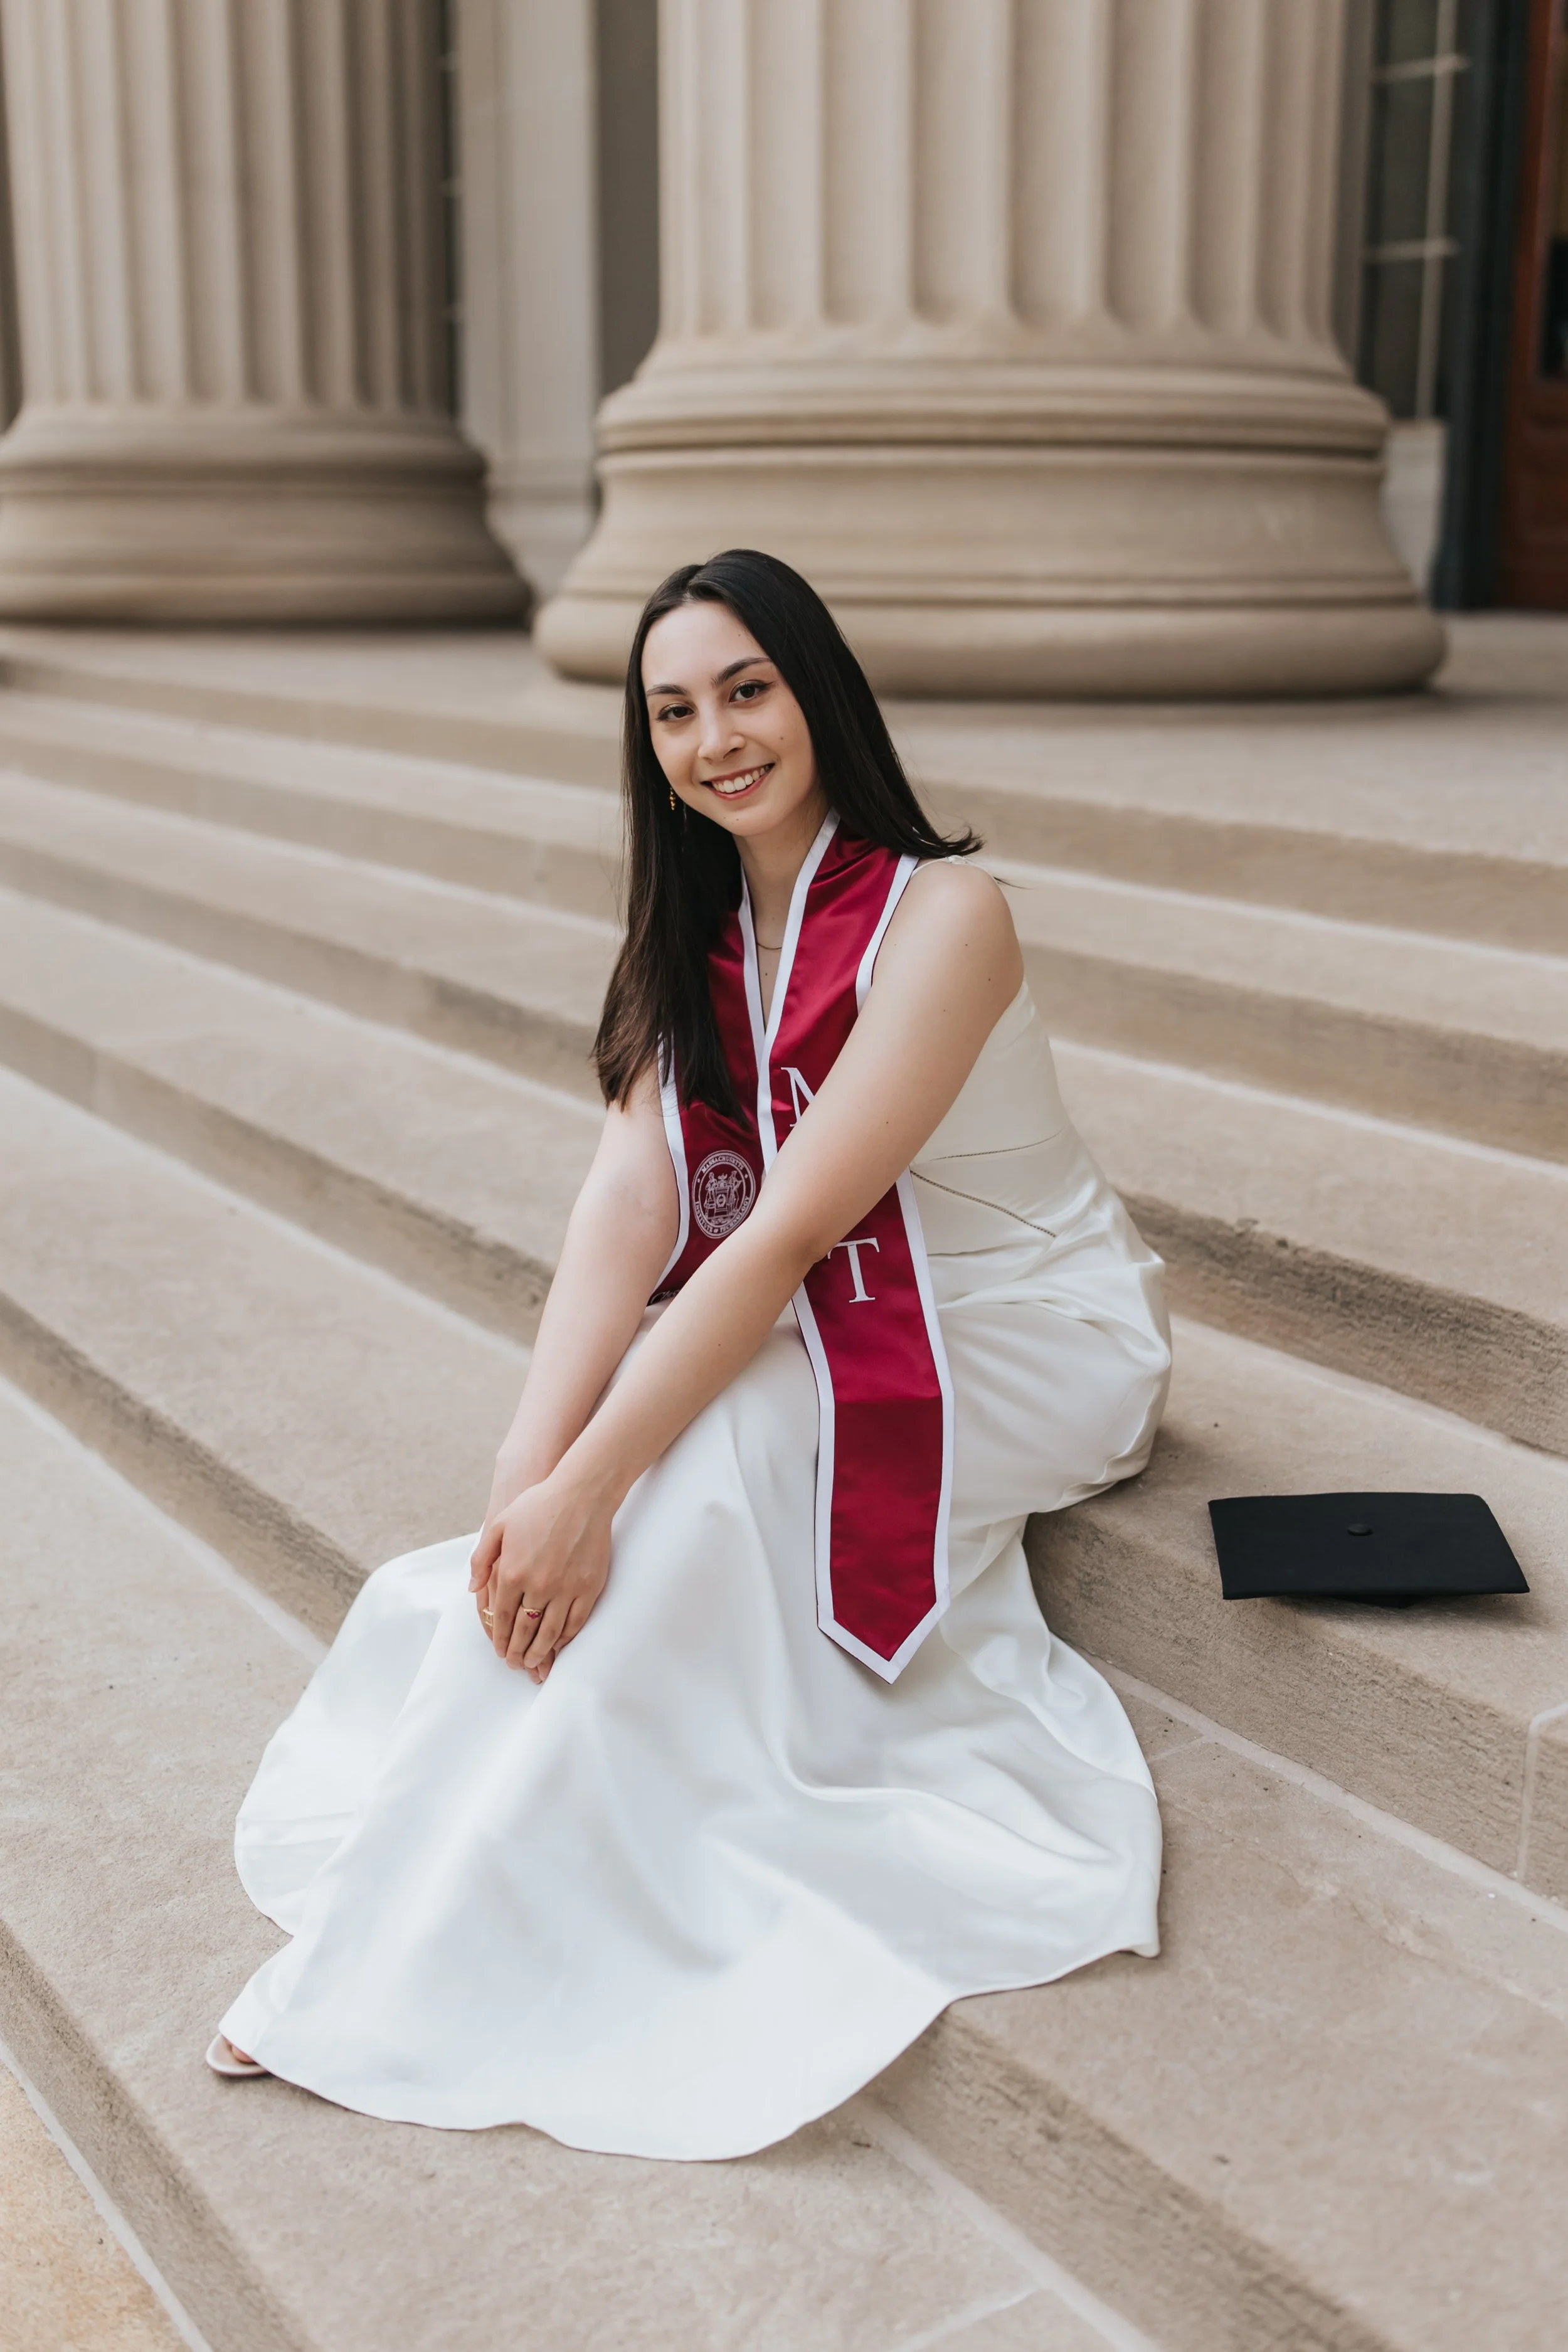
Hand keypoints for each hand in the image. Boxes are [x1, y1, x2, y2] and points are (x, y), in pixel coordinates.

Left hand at [467, 1464, 613, 1680]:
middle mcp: (536, 1585)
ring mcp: (565, 1588)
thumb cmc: (538, 1505)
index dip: (500, 1639)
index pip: (502, 1617)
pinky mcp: (588, 1587)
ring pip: (550, 1633)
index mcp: (511, 1572)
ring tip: (534, 1664)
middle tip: (515, 1665)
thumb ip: (482, 1559)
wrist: (581, 1493)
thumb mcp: (499, 1526)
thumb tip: (473, 1589)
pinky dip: (566, 1639)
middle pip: (524, 1631)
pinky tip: (559, 1645)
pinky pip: (575, 1622)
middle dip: (517, 1653)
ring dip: (540, 1652)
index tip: (500, 1653)